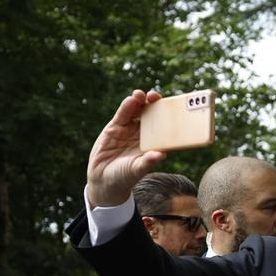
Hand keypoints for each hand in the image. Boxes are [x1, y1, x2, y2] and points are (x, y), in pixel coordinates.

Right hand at [86, 90, 165, 206]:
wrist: (103, 179)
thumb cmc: (125, 177)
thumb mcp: (136, 170)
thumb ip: (147, 162)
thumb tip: (161, 155)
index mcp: (154, 143)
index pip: (164, 127)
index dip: (168, 116)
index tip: (173, 108)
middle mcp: (143, 134)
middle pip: (151, 115)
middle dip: (154, 104)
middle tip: (156, 96)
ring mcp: (129, 129)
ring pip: (137, 111)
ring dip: (139, 101)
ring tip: (141, 95)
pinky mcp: (115, 128)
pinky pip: (122, 115)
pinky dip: (126, 106)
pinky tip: (131, 100)